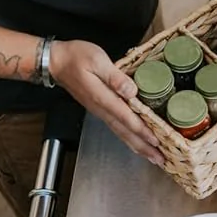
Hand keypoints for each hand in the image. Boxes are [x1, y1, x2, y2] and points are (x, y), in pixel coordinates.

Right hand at [49, 39, 164, 164]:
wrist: (56, 62)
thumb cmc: (76, 57)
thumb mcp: (97, 60)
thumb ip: (114, 77)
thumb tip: (130, 90)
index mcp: (101, 96)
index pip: (125, 117)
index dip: (140, 129)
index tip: (155, 140)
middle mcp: (101, 108)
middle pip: (124, 131)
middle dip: (143, 146)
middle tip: (160, 159)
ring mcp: (99, 111)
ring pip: (120, 132)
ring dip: (137, 146)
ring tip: (152, 157)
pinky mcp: (99, 109)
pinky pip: (117, 128)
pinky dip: (129, 138)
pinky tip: (136, 143)